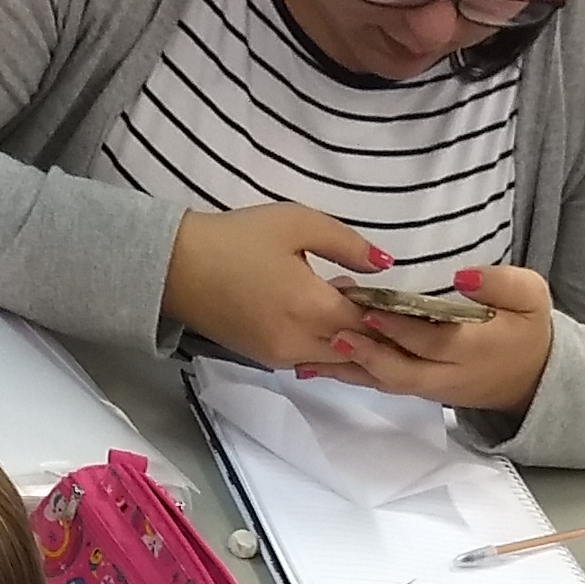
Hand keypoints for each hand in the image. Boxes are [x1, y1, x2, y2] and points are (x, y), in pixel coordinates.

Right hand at [165, 201, 382, 370]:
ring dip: (352, 341)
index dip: (392, 316)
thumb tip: (385, 265)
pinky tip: (326, 318)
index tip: (406, 301)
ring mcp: (282, 356)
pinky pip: (311, 360)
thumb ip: (347, 244)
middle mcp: (300, 342)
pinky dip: (327, 345)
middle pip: (358, 351)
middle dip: (376, 334)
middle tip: (389, 310)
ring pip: (335, 360)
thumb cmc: (238, 238)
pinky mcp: (266, 360)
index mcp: (311, 307)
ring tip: (355, 310)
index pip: (371, 324)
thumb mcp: (297, 223)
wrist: (178, 267)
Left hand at [324, 263, 556, 422]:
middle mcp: (448, 375)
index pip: (433, 340)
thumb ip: (502, 284)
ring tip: (308, 359)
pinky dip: (351, 375)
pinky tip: (318, 367)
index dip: (401, 328)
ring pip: (385, 382)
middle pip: (400, 370)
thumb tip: (462, 277)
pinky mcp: (418, 388)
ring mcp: (431, 387)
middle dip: (365, 353)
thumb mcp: (533, 297)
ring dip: (348, 371)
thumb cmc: (528, 329)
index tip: (370, 309)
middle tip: (333, 331)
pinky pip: (382, 384)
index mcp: (475, 349)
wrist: (532, 379)